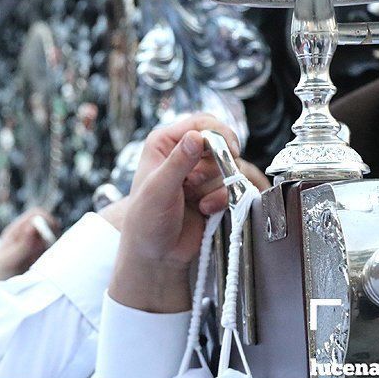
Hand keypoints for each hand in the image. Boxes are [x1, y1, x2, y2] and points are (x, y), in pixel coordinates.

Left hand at [0, 208, 58, 299]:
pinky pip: (52, 254)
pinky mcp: (39, 262)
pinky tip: (48, 267)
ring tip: (48, 260)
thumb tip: (33, 226)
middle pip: (47, 225)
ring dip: (54, 245)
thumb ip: (21, 245)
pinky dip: (55, 257)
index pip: (36, 215)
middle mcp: (26, 238)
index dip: (46, 219)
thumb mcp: (7, 261)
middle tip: (52, 248)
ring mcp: (34, 250)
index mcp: (16, 232)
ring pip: (51, 239)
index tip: (51, 233)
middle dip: (53, 233)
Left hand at [108, 113, 239, 311]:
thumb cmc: (146, 221)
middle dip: (217, 165)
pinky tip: (205, 210)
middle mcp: (183, 153)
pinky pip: (232, 186)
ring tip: (196, 202)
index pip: (201, 123)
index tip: (229, 149)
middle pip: (221, 142)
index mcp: (164, 143)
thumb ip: (178, 162)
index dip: (218, 134)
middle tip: (197, 182)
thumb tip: (196, 135)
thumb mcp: (159, 189)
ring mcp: (199, 172)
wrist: (156, 255)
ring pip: (229, 166)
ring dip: (216, 187)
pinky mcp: (212, 191)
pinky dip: (222, 199)